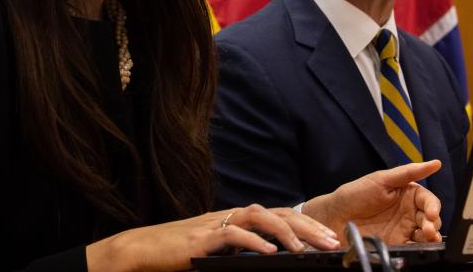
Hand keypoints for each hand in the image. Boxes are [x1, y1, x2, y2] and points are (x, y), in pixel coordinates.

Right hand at [85, 204, 340, 271]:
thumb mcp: (217, 254)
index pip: (278, 216)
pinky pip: (231, 235)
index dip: (305, 226)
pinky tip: (270, 252)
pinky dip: (253, 242)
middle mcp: (229, 217)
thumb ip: (240, 254)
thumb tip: (270, 260)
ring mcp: (215, 225)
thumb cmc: (177, 254)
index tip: (330, 239)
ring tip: (305, 248)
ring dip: (285, 231)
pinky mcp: (200, 238)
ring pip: (257, 217)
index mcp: (235, 221)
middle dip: (306, 227)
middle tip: (331, 242)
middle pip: (275, 213)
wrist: (141, 250)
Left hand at [302, 160, 443, 245]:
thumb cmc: (355, 194)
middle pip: (430, 219)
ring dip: (430, 237)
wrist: (334, 217)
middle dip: (432, 224)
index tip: (431, 213)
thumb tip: (435, 163)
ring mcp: (403, 229)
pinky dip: (420, 248)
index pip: (428, 200)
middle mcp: (408, 212)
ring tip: (426, 238)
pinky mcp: (397, 244)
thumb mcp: (381, 179)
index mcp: (406, 194)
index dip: (433, 207)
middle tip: (427, 229)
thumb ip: (408, 172)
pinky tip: (418, 246)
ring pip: (426, 235)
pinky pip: (413, 247)